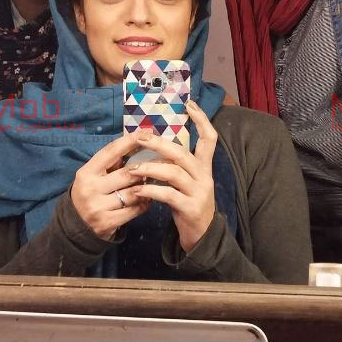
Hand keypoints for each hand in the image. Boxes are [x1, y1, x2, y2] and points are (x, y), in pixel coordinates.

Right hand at [70, 132, 149, 239]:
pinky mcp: (106, 223)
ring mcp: (97, 207)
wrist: (76, 226)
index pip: (111, 151)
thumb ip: (111, 163)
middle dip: (144, 170)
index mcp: (86, 172)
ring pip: (133, 193)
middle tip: (158, 166)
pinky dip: (144, 204)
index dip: (130, 141)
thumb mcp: (93, 175)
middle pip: (127, 174)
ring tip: (151, 185)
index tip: (147, 133)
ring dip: (146, 188)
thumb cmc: (91, 193)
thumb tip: (137, 142)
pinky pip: (134, 210)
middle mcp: (90, 188)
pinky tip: (147, 200)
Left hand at [127, 100, 216, 252]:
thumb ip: (177, 165)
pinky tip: (138, 190)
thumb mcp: (187, 182)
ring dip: (150, 168)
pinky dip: (151, 190)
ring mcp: (199, 193)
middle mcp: (204, 177)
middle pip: (182, 153)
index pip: (210, 139)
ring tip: (132, 168)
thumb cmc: (188, 204)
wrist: (202, 237)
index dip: (202, 120)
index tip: (190, 104)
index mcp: (204, 167)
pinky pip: (168, 195)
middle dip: (159, 144)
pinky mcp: (190, 208)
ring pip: (174, 173)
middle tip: (140, 137)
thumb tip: (156, 145)